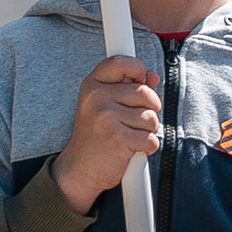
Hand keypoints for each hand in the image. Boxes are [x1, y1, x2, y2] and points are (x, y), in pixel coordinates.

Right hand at [55, 53, 162, 211]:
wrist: (80, 169)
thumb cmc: (95, 136)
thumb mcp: (103, 104)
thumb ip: (127, 87)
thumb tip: (152, 77)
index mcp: (92, 85)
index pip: (120, 62)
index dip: (138, 69)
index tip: (141, 79)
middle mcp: (97, 98)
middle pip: (144, 92)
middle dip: (150, 108)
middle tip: (136, 119)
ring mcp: (107, 118)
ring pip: (151, 117)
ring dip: (148, 130)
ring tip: (131, 135)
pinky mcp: (119, 138)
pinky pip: (151, 139)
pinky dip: (147, 147)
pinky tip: (132, 148)